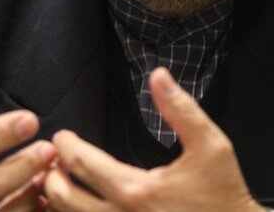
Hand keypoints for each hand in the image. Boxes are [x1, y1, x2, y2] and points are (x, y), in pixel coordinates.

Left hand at [44, 67, 263, 211]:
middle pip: (61, 196)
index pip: (80, 164)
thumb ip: (181, 109)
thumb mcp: (211, 146)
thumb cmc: (223, 194)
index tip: (63, 136)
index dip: (64, 145)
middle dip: (50, 173)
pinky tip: (76, 206)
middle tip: (53, 158)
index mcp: (137, 191)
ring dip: (55, 200)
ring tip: (59, 181)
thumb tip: (157, 75)